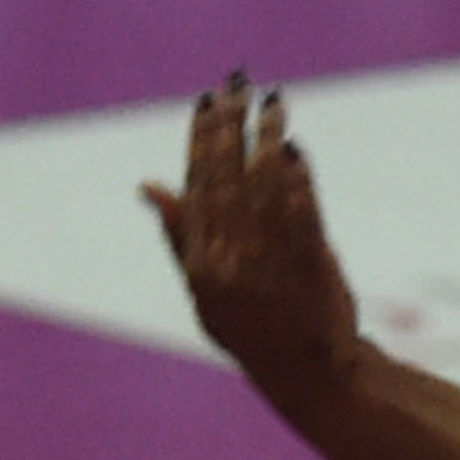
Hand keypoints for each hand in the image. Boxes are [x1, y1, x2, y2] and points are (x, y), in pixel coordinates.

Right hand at [139, 76, 360, 395]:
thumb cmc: (251, 332)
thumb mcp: (202, 291)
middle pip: (229, 176)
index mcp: (201, 259)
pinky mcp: (310, 261)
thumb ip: (179, 235)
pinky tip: (295, 148)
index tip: (205, 103)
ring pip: (267, 186)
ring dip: (268, 138)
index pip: (197, 185)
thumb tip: (148, 185)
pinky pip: (302, 209)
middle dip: (232, 126)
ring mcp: (272, 258)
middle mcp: (232, 255)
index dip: (201, 141)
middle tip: (237, 86)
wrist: (307, 373)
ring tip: (274, 102)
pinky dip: (298, 177)